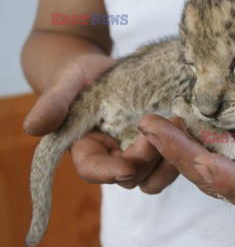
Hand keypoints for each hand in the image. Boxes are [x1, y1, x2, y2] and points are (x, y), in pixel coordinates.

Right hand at [24, 53, 178, 191]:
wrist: (108, 70)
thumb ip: (53, 104)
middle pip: (133, 177)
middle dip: (148, 159)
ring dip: (171, 157)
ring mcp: (140, 154)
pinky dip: (182, 148)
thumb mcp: (67, 83)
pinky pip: (173, 158)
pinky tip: (190, 128)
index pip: (95, 170)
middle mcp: (116, 158)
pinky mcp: (161, 145)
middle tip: (163, 131)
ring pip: (157, 174)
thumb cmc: (82, 76)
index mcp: (89, 151)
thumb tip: (32, 128)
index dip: (109, 173)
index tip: (126, 166)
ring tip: (181, 125)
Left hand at [137, 108, 234, 215]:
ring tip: (149, 121)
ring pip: (202, 163)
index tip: (196, 159)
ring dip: (175, 144)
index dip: (223, 179)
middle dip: (180, 155)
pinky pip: (207, 146)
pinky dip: (187, 133)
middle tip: (150, 129)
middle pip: (212, 178)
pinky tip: (168, 114)